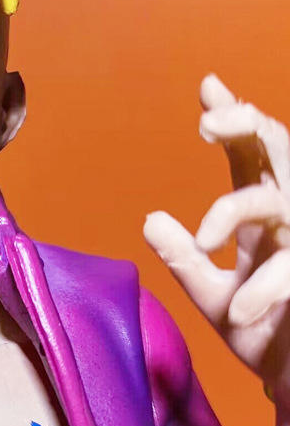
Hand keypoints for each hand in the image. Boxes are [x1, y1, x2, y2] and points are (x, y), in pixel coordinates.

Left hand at [144, 74, 289, 410]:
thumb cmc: (262, 336)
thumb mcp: (211, 294)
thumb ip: (183, 257)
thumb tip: (150, 218)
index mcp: (262, 217)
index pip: (249, 156)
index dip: (232, 120)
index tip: (208, 88)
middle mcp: (288, 220)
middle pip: (280, 151)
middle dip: (249, 126)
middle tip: (208, 121)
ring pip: (278, 201)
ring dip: (236, 212)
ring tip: (205, 238)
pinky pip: (289, 270)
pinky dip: (263, 290)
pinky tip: (241, 311)